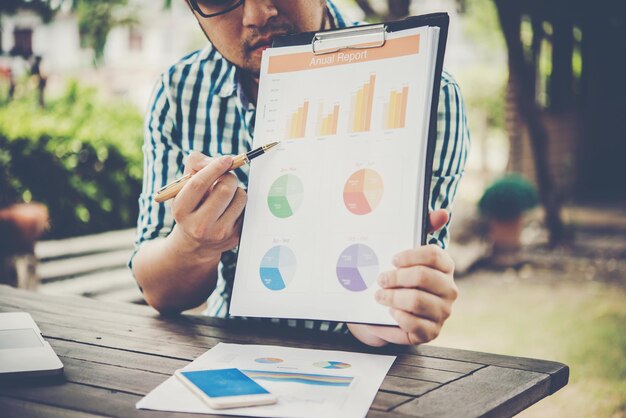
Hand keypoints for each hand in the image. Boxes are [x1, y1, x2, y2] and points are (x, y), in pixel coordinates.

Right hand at [169, 151, 246, 258]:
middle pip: (225, 190)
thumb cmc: (191, 206)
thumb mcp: (183, 187)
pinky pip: (247, 209)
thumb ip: (195, 166)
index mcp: (181, 210)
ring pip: (240, 197)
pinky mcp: (235, 238)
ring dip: (237, 190)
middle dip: (229, 177)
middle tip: (226, 177)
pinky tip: (230, 209)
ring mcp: (218, 234)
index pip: (199, 184)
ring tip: (226, 195)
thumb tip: (218, 161)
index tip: (226, 159)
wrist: (195, 244)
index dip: (214, 168)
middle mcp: (198, 225)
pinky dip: (241, 203)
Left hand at [347, 210, 457, 346]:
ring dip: (393, 297)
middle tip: (380, 279)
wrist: (386, 314)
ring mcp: (442, 312)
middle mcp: (449, 289)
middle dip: (396, 277)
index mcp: (445, 267)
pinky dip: (397, 316)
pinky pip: (413, 323)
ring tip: (379, 296)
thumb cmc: (398, 280)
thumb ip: (422, 229)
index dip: (410, 256)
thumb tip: (442, 212)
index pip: (434, 255)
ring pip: (417, 300)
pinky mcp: (432, 332)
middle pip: (423, 277)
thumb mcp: (404, 257)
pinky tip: (390, 311)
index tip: (392, 259)